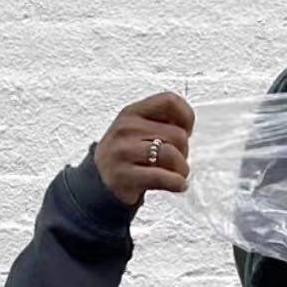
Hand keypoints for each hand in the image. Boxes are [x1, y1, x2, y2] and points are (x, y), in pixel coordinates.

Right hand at [94, 91, 195, 208]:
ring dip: (182, 169)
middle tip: (176, 160)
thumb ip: (160, 123)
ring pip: (172, 155)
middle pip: (177, 134)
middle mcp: (126, 128)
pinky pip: (163, 177)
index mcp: (132, 112)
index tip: (187, 131)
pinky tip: (179, 185)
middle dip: (184, 151)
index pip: (169, 101)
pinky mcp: (125, 176)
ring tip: (178, 174)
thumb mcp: (137, 130)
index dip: (186, 117)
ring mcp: (124, 152)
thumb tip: (187, 128)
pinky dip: (177, 183)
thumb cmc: (127, 154)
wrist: (100, 181)